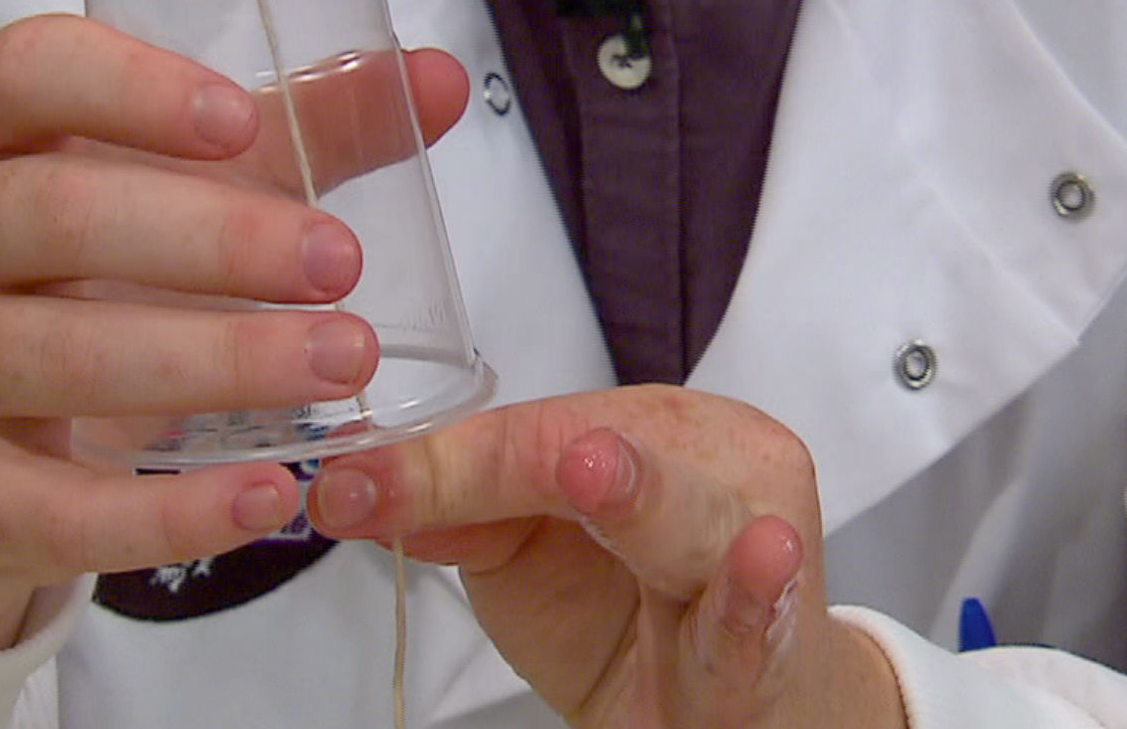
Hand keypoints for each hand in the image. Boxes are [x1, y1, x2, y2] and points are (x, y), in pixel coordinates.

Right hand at [0, 14, 467, 649]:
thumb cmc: (99, 278)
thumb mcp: (192, 190)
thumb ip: (309, 129)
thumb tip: (442, 78)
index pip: (26, 72)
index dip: (125, 87)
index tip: (240, 118)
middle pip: (59, 216)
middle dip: (211, 239)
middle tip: (341, 264)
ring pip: (60, 357)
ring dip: (212, 362)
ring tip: (342, 365)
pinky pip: (57, 507)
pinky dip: (169, 511)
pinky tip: (272, 495)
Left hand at [307, 387, 908, 728]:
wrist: (726, 708)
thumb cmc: (629, 609)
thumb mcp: (525, 550)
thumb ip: (460, 508)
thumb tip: (359, 485)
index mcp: (657, 426)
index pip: (536, 429)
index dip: (441, 461)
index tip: (353, 489)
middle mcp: (719, 465)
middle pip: (608, 454)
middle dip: (534, 462)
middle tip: (500, 446)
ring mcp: (755, 547)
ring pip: (688, 519)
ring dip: (639, 497)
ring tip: (591, 473)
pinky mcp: (774, 645)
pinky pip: (757, 619)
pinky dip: (751, 593)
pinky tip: (762, 553)